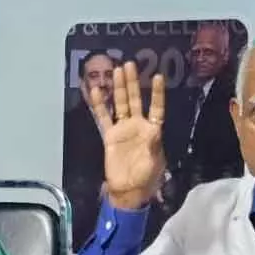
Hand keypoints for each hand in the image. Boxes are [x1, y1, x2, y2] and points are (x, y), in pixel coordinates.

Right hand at [98, 62, 166, 209]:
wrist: (128, 191)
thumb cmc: (146, 178)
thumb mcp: (154, 162)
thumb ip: (153, 145)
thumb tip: (154, 130)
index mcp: (152, 131)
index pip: (156, 108)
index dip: (157, 93)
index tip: (157, 77)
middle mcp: (138, 126)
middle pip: (135, 100)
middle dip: (133, 83)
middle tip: (130, 64)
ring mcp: (123, 130)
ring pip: (120, 104)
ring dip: (119, 88)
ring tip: (116, 70)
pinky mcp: (110, 136)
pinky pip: (104, 117)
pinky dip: (100, 105)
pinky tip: (97, 91)